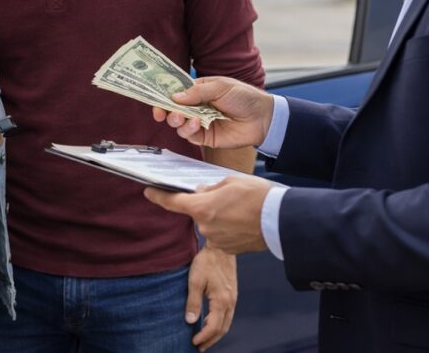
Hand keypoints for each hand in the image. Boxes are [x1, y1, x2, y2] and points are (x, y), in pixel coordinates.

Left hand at [145, 176, 271, 253]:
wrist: (280, 220)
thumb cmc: (257, 196)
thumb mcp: (231, 181)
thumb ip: (211, 187)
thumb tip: (201, 191)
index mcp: (202, 207)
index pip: (173, 202)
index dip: (158, 196)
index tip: (148, 192)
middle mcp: (205, 226)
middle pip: (197, 212)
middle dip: (206, 203)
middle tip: (226, 195)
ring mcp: (217, 240)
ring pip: (211, 223)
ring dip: (219, 215)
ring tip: (240, 207)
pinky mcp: (229, 248)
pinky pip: (222, 234)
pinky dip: (229, 226)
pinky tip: (243, 219)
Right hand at [151, 76, 273, 148]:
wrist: (263, 118)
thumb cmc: (244, 97)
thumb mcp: (220, 87)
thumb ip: (196, 92)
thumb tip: (174, 97)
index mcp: (198, 91)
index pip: (175, 92)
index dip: (163, 95)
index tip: (153, 97)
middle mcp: (196, 107)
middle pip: (172, 109)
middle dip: (164, 111)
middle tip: (161, 112)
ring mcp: (200, 123)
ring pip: (178, 124)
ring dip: (177, 120)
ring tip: (183, 117)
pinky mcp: (205, 137)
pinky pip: (189, 136)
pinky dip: (189, 130)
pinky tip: (197, 123)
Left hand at [186, 244, 236, 350]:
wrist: (221, 247)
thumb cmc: (206, 262)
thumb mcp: (195, 281)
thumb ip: (193, 302)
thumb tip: (190, 321)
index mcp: (221, 301)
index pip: (213, 327)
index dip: (204, 337)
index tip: (194, 342)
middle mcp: (230, 302)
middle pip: (223, 328)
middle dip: (211, 340)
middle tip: (200, 347)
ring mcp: (233, 298)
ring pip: (227, 322)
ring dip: (216, 333)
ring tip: (204, 338)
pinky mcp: (232, 294)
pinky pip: (228, 314)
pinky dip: (220, 323)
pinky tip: (210, 322)